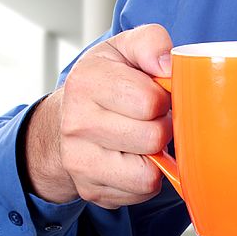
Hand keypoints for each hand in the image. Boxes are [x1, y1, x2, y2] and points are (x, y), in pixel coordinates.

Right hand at [24, 24, 173, 208]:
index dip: (163, 99)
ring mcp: (80, 162)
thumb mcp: (125, 50)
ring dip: (156, 158)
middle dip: (162, 128)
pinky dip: (147, 178)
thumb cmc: (106, 83)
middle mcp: (76, 123)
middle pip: (153, 138)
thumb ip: (150, 43)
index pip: (149, 101)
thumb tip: (168, 65)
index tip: (155, 96)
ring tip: (144, 141)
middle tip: (153, 121)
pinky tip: (135, 160)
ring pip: (147, 174)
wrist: (68, 120)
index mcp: (86, 81)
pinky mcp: (91, 190)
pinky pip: (141, 192)